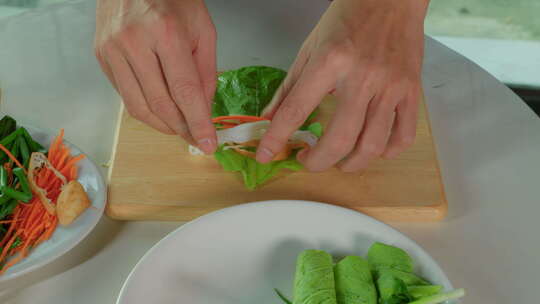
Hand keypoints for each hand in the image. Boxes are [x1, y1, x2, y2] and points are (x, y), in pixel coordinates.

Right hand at [94, 0, 216, 152]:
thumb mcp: (203, 29)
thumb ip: (206, 71)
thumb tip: (204, 109)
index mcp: (165, 32)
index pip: (184, 91)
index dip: (198, 122)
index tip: (208, 143)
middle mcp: (134, 42)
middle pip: (160, 104)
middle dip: (181, 128)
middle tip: (196, 138)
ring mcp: (112, 50)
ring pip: (138, 106)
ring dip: (162, 125)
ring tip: (179, 128)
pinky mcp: (101, 56)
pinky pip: (124, 95)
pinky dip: (145, 108)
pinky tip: (160, 108)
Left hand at [257, 0, 427, 171]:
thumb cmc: (347, 20)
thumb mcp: (309, 49)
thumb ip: (289, 87)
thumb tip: (269, 118)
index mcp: (330, 62)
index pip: (297, 109)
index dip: (277, 138)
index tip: (266, 155)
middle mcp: (362, 77)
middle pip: (340, 138)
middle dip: (318, 162)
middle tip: (308, 162)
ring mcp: (390, 86)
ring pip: (372, 144)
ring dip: (351, 164)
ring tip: (339, 162)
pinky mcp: (411, 90)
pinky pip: (403, 135)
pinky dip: (387, 152)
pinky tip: (373, 150)